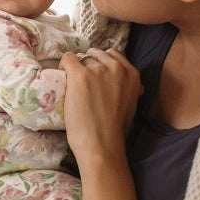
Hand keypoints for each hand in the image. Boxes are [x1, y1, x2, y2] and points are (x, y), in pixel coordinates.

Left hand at [60, 48, 142, 165]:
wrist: (101, 144)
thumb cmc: (115, 131)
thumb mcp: (132, 105)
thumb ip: (132, 91)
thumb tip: (137, 88)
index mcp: (132, 74)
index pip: (113, 55)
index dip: (101, 63)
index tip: (94, 74)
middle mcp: (116, 68)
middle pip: (96, 56)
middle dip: (88, 66)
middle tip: (82, 83)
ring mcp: (97, 70)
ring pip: (82, 59)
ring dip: (76, 69)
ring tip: (72, 85)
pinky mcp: (80, 75)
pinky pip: (68, 59)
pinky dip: (63, 65)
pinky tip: (62, 76)